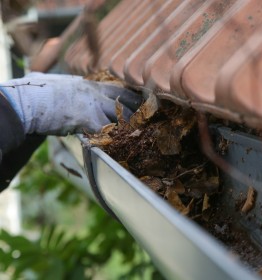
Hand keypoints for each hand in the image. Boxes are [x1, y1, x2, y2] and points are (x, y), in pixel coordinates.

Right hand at [0, 72, 141, 134]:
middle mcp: (95, 93)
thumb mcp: (52, 80)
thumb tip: (38, 74)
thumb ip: (57, 80)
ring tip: (139, 135)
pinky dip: (114, 138)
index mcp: (89, 84)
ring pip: (121, 117)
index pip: (119, 89)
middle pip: (125, 101)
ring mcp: (93, 106)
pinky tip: (121, 144)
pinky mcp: (88, 120)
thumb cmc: (35, 91)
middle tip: (147, 119)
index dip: (132, 97)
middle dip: (137, 112)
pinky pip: (108, 132)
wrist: (28, 100)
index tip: (142, 102)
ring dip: (129, 127)